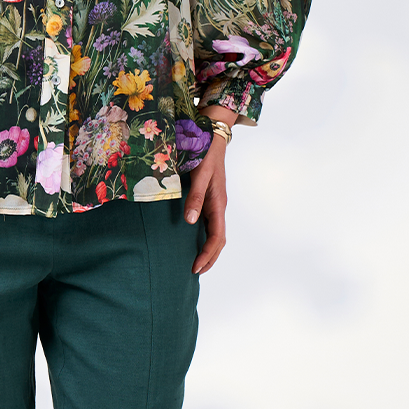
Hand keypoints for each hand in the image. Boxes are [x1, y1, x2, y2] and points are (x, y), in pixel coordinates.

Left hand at [183, 124, 230, 274]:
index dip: (207, 254)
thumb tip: (190, 221)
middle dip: (209, 258)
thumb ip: (195, 197)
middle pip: (218, 240)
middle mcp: (218, 206)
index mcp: (218, 204)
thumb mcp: (200, 175)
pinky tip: (194, 241)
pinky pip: (209, 224)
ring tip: (197, 263)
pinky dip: (204, 237)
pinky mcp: (209, 199)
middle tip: (195, 272)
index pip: (217, 237)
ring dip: (208, 250)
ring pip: (215, 233)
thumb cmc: (206, 154)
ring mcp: (214, 203)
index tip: (195, 267)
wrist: (212, 136)